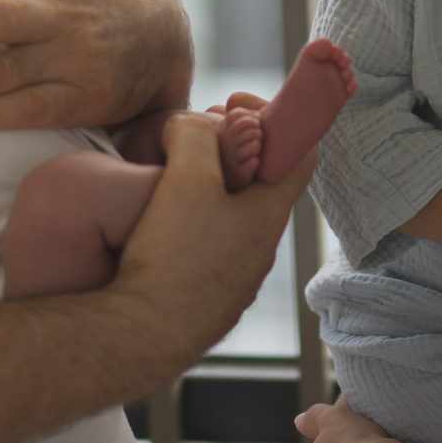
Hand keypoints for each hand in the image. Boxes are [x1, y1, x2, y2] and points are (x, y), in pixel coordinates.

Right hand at [110, 113, 315, 363]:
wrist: (140, 337)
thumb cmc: (172, 256)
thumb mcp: (186, 175)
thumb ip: (195, 134)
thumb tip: (191, 125)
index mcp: (267, 216)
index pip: (301, 153)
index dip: (274, 117)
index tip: (234, 105)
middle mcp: (259, 251)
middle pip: (259, 183)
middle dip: (228, 151)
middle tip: (190, 136)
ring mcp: (233, 280)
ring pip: (229, 217)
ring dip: (206, 189)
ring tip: (166, 176)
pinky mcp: (203, 300)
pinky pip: (205, 247)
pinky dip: (188, 223)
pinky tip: (154, 222)